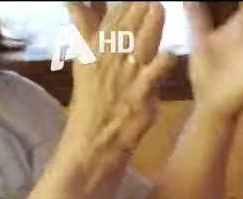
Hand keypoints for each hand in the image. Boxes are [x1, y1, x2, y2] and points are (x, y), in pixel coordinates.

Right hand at [65, 2, 175, 151]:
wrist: (93, 141)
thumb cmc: (94, 100)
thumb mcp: (85, 60)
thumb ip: (84, 28)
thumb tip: (72, 2)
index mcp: (95, 50)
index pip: (111, 20)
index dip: (124, 4)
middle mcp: (109, 61)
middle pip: (124, 30)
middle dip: (136, 9)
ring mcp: (124, 79)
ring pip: (137, 48)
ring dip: (149, 28)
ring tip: (159, 8)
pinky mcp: (138, 99)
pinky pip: (150, 80)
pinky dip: (159, 66)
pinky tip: (169, 54)